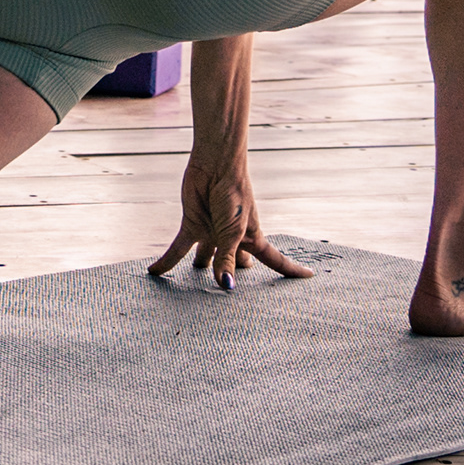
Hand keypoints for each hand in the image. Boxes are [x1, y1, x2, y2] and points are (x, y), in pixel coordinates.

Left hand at [148, 147, 308, 290]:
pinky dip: (166, 261)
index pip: (275, 260)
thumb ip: (227, 259)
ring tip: (189, 293)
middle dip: (233, 277)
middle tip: (228, 301)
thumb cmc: (234, 193)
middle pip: (235, 265)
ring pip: (204, 260)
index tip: (309, 278)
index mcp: (252, 239)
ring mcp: (212, 233)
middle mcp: (232, 239)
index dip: (291, 271)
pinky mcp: (192, 225)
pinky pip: (178, 249)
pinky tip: (154, 272)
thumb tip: (226, 286)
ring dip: (197, 272)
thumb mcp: (233, 231)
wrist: (215, 164)